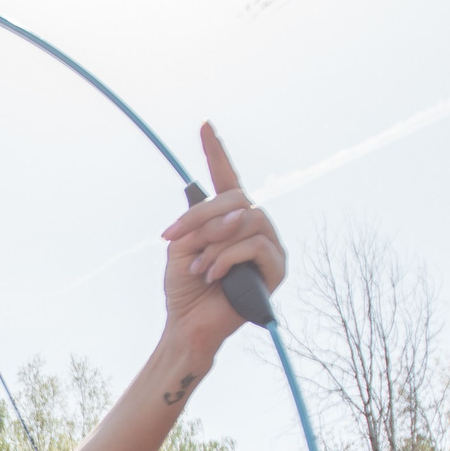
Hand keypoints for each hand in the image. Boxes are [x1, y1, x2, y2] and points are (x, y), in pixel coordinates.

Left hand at [158, 124, 285, 357]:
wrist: (190, 325)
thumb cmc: (186, 288)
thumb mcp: (181, 247)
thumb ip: (199, 223)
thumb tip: (230, 212)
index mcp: (228, 220)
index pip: (226, 179)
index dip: (216, 152)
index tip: (204, 125)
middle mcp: (253, 227)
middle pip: (236, 199)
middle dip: (201, 217)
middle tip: (173, 238)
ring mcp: (268, 246)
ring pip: (247, 222)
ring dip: (214, 242)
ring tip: (199, 266)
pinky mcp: (276, 268)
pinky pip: (254, 247)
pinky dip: (228, 258)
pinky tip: (213, 275)